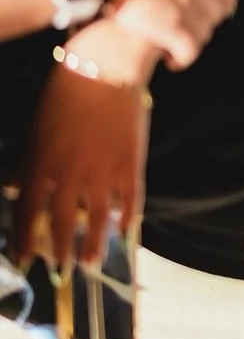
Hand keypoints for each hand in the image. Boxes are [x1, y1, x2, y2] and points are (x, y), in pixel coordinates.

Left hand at [22, 37, 149, 267]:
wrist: (108, 66)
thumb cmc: (66, 91)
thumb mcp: (38, 126)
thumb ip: (29, 162)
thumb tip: (17, 189)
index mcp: (43, 162)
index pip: (28, 212)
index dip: (25, 240)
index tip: (24, 261)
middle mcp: (71, 172)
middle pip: (62, 222)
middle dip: (58, 252)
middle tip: (59, 273)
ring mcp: (104, 170)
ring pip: (97, 219)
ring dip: (93, 246)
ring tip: (90, 264)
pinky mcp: (131, 163)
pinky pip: (129, 201)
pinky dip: (128, 221)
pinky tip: (126, 234)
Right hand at [109, 0, 236, 70]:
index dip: (218, 4)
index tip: (204, 11)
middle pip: (217, 15)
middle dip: (204, 24)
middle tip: (184, 29)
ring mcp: (188, 5)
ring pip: (204, 34)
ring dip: (191, 41)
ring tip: (172, 43)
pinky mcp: (171, 28)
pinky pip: (189, 50)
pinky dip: (181, 58)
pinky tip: (169, 59)